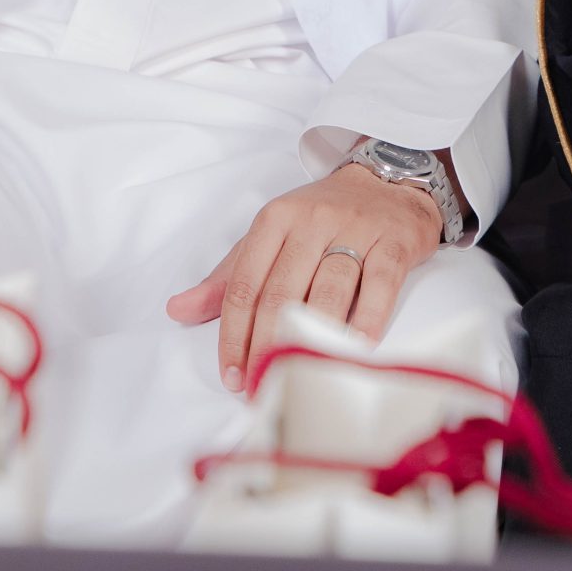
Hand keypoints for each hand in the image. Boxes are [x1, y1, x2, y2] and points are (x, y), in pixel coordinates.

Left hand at [166, 162, 445, 391]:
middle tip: (262, 386)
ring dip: (314, 339)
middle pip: (282, 293)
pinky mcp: (394, 242)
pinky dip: (368, 319)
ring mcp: (355, 230)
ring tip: (302, 377)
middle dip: (268, 346)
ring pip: (329, 291)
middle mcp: (312, 221)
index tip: (232, 375)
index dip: (234, 335)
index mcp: (274, 220)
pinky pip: (379, 284)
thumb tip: (177, 311)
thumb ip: (227, 278)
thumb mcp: (270, 238)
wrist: (389, 184)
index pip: (245, 284)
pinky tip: (357, 349)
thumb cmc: (322, 219)